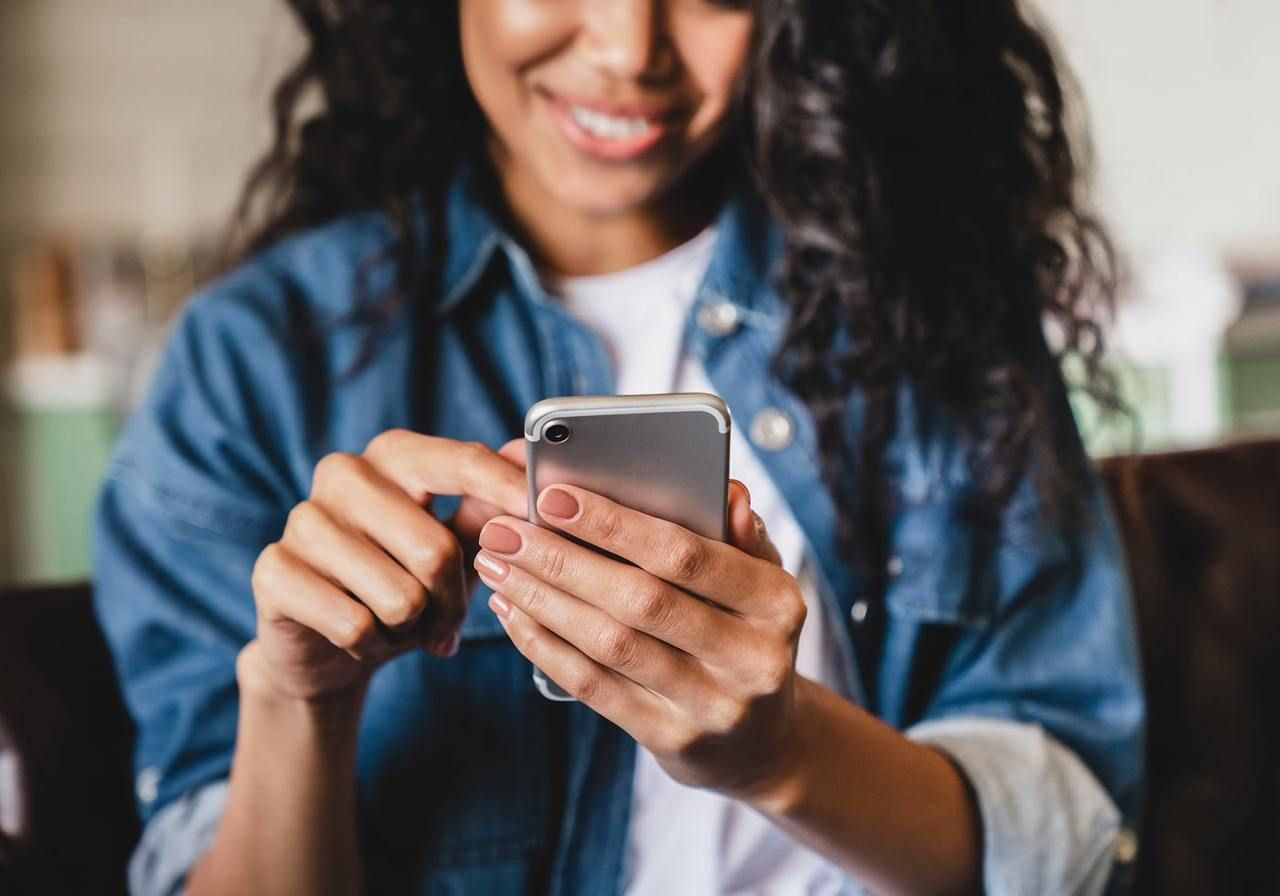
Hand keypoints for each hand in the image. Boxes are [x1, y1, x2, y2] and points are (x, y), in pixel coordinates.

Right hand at [245, 432, 526, 702]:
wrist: (325, 646)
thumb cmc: (402, 583)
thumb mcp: (453, 547)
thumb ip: (488, 508)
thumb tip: (527, 458)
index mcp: (394, 455)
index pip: (460, 462)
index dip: (505, 490)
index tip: (540, 511)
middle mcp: (344, 473)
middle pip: (435, 549)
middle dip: (453, 601)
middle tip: (446, 620)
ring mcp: (303, 519)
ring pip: (399, 596)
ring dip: (412, 628)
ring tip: (400, 625)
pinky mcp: (273, 570)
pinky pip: (355, 624)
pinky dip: (372, 645)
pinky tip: (362, 638)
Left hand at [473, 481, 807, 799]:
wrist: (764, 742)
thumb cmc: (747, 635)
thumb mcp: (762, 583)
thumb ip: (739, 535)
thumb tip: (726, 492)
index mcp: (778, 603)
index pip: (688, 555)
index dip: (615, 524)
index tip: (553, 496)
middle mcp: (752, 658)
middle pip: (640, 600)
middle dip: (562, 560)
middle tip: (504, 531)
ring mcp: (713, 706)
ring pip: (611, 645)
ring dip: (542, 600)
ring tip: (497, 566)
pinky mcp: (673, 740)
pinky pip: (595, 687)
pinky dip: (546, 646)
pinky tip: (513, 614)